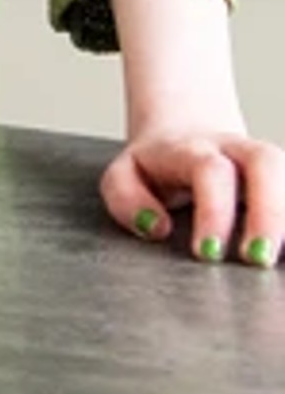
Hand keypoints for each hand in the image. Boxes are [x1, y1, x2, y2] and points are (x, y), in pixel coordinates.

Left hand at [101, 0, 277, 262]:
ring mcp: (265, 161)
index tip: (207, 254)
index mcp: (191, 149)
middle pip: (265, 163)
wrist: (187, 132)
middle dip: (268, 212)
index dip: (213, 212)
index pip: (209, 171)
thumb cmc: (156, 166)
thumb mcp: (124, 175)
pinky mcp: (280, 178)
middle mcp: (237, 149)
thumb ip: (127, 199)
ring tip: (279, 260)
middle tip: (257, 259)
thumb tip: (157, 228)